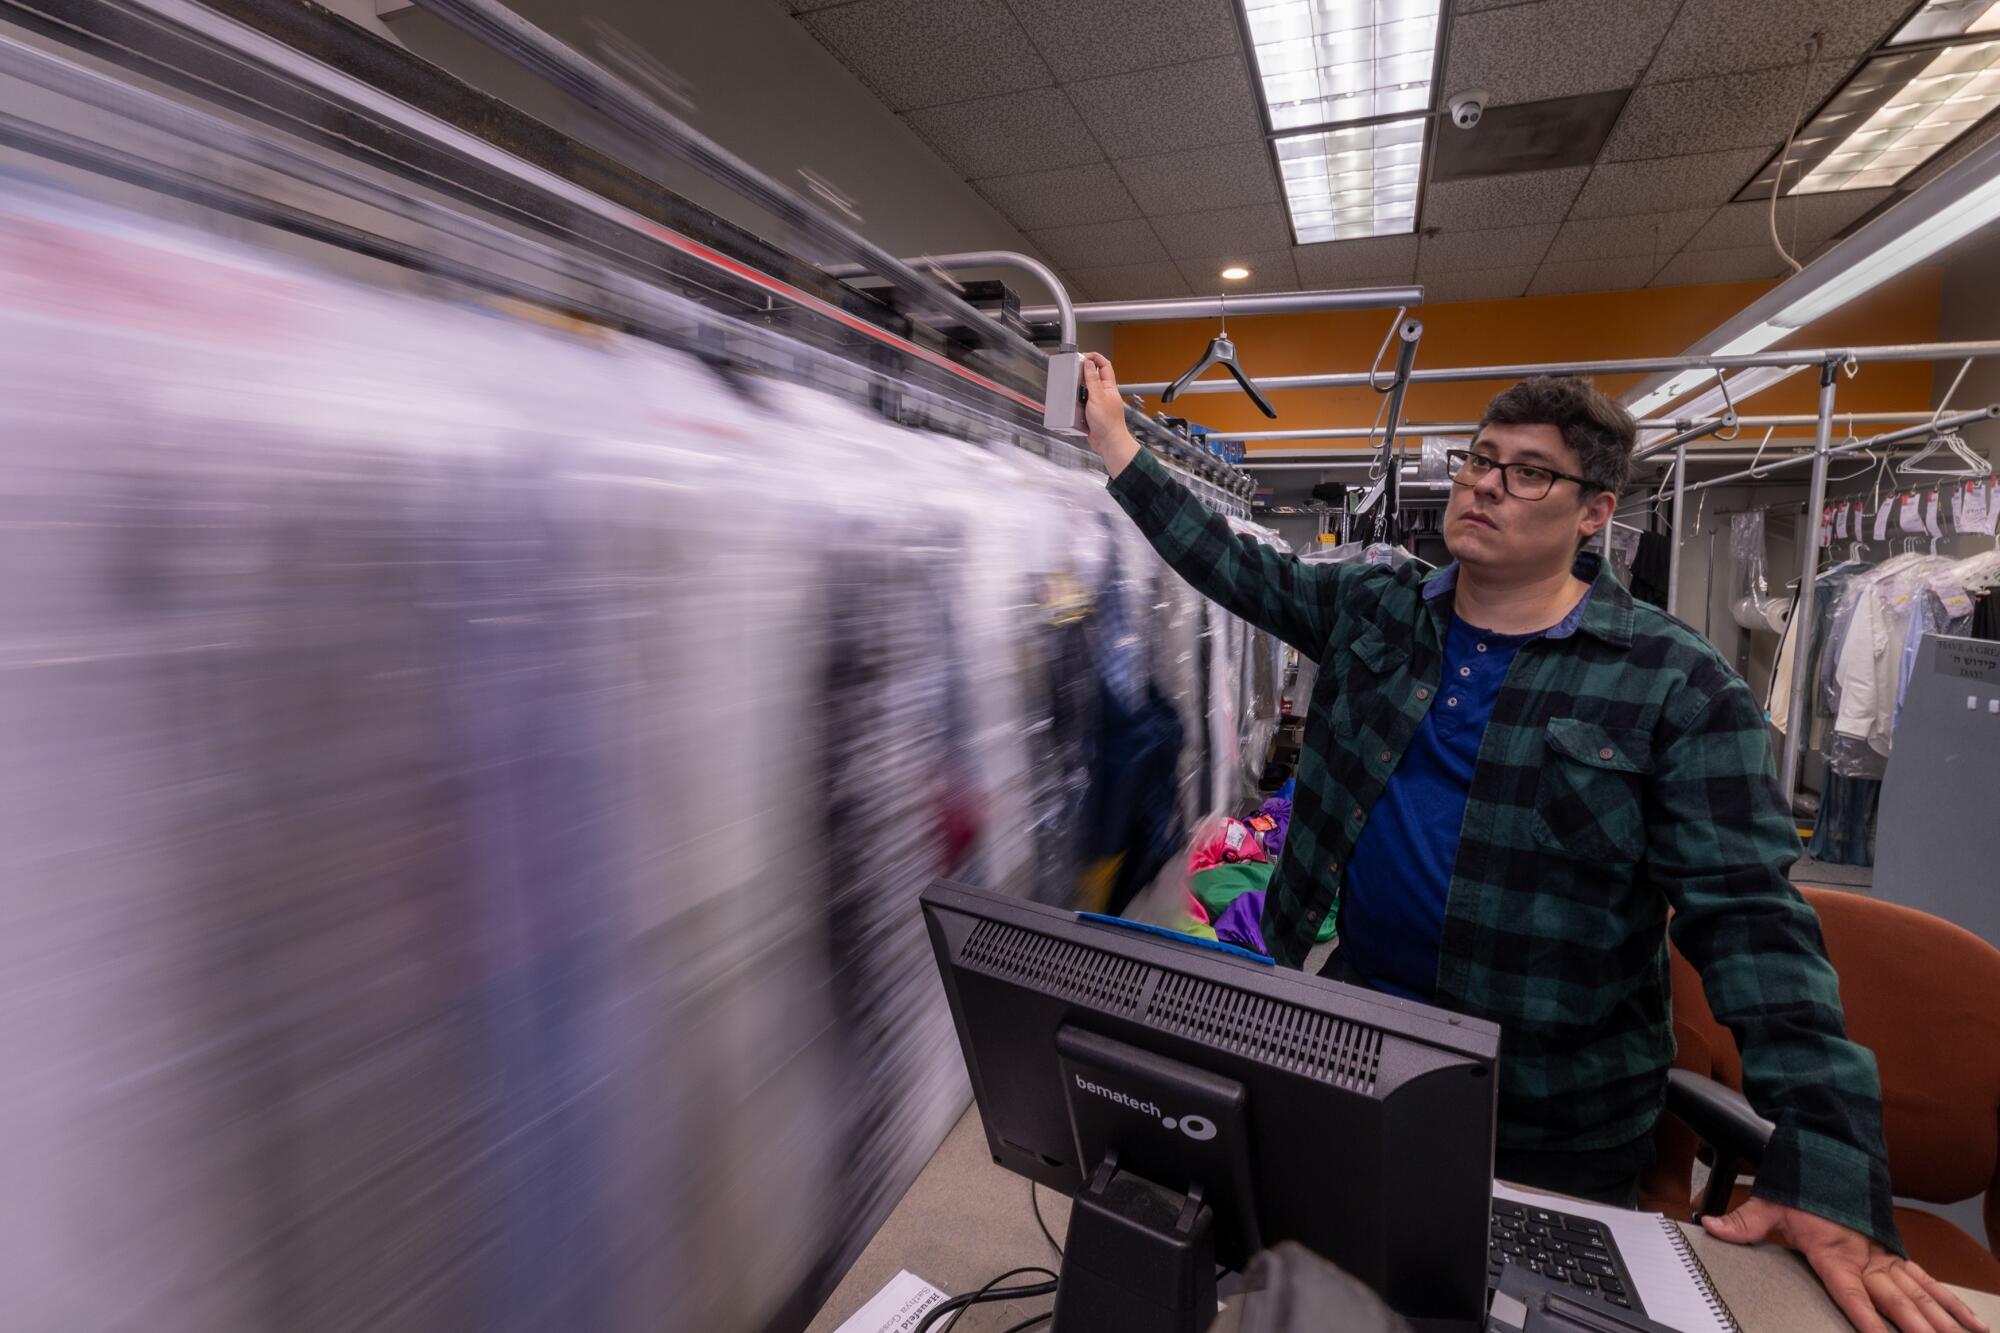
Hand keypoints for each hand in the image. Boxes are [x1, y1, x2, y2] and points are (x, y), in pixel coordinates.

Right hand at [1080, 352, 1138, 477]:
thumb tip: (1089, 364)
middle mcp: (1104, 394)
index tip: (1083, 357)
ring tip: (1072, 392)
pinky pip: (1081, 405)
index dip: (1095, 358)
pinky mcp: (1092, 414)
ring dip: (1078, 392)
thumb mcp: (1097, 397)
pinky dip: (1076, 405)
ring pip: (1085, 392)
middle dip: (1082, 375)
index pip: (1104, 366)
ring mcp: (1098, 404)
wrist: (1109, 442)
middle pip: (1093, 377)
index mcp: (1109, 387)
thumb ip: (1092, 380)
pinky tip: (1073, 407)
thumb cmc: (1108, 422)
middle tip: (1073, 374)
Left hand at [1703, 1197, 1988, 1332]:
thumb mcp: (1772, 1200)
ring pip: (1921, 1296)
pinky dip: (1952, 1306)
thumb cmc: (1804, 1179)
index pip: (1850, 1290)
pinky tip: (1973, 1326)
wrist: (1834, 1147)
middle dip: (1919, 1329)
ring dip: (1945, 1322)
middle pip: (1896, 1301)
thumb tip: (1709, 1225)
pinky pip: (1929, 1283)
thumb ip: (1744, 1221)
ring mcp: (1886, 1257)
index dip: (1865, 1316)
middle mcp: (1866, 1257)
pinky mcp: (1896, 1254)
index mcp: (1834, 1250)